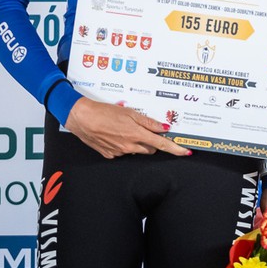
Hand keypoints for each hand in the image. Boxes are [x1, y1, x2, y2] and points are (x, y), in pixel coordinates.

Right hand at [64, 96, 190, 158]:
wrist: (81, 118)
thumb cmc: (104, 112)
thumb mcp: (129, 112)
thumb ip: (148, 122)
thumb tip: (164, 128)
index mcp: (136, 135)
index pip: (162, 145)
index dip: (175, 149)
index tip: (185, 151)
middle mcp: (129, 147)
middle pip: (150, 148)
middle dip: (151, 140)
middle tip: (144, 128)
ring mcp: (118, 152)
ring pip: (136, 150)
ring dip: (137, 141)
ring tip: (125, 127)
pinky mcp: (109, 154)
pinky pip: (123, 151)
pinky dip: (123, 143)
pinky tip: (115, 133)